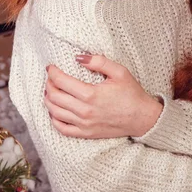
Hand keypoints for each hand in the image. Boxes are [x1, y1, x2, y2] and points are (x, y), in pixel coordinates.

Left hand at [44, 55, 161, 138]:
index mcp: (91, 94)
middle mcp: (84, 111)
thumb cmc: (132, 93)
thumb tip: (78, 57)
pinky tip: (54, 111)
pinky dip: (54, 119)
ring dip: (48, 100)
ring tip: (50, 91)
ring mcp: (84, 124)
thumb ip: (99, 62)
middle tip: (50, 77)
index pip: (61, 82)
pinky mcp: (86, 133)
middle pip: (54, 97)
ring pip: (55, 112)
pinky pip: (62, 129)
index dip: (52, 72)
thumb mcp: (119, 72)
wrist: (142, 118)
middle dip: (48, 84)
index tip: (50, 67)